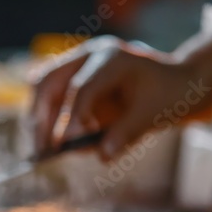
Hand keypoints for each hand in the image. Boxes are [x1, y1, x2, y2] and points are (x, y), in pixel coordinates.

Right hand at [30, 35, 211, 160]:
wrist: (173, 84)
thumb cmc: (166, 96)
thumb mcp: (152, 115)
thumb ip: (126, 133)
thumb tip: (102, 156)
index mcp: (112, 58)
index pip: (82, 87)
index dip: (73, 118)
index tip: (68, 146)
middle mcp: (89, 56)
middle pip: (49, 82)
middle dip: (41, 118)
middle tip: (42, 150)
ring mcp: (77, 64)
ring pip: (41, 87)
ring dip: (37, 119)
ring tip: (40, 151)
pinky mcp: (70, 79)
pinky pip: (47, 96)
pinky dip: (43, 119)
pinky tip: (46, 143)